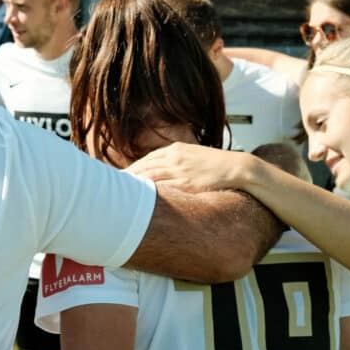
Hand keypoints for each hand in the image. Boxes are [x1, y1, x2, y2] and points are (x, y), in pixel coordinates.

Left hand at [126, 143, 257, 193]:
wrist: (238, 168)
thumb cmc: (216, 165)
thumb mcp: (193, 156)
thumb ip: (177, 162)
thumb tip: (161, 171)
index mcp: (176, 150)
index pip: (147, 159)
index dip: (132, 169)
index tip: (120, 177)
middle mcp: (174, 158)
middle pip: (143, 167)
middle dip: (127, 176)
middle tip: (111, 186)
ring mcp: (180, 170)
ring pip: (149, 176)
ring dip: (133, 185)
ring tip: (119, 195)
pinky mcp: (186, 183)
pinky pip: (163, 188)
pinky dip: (148, 192)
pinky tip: (138, 199)